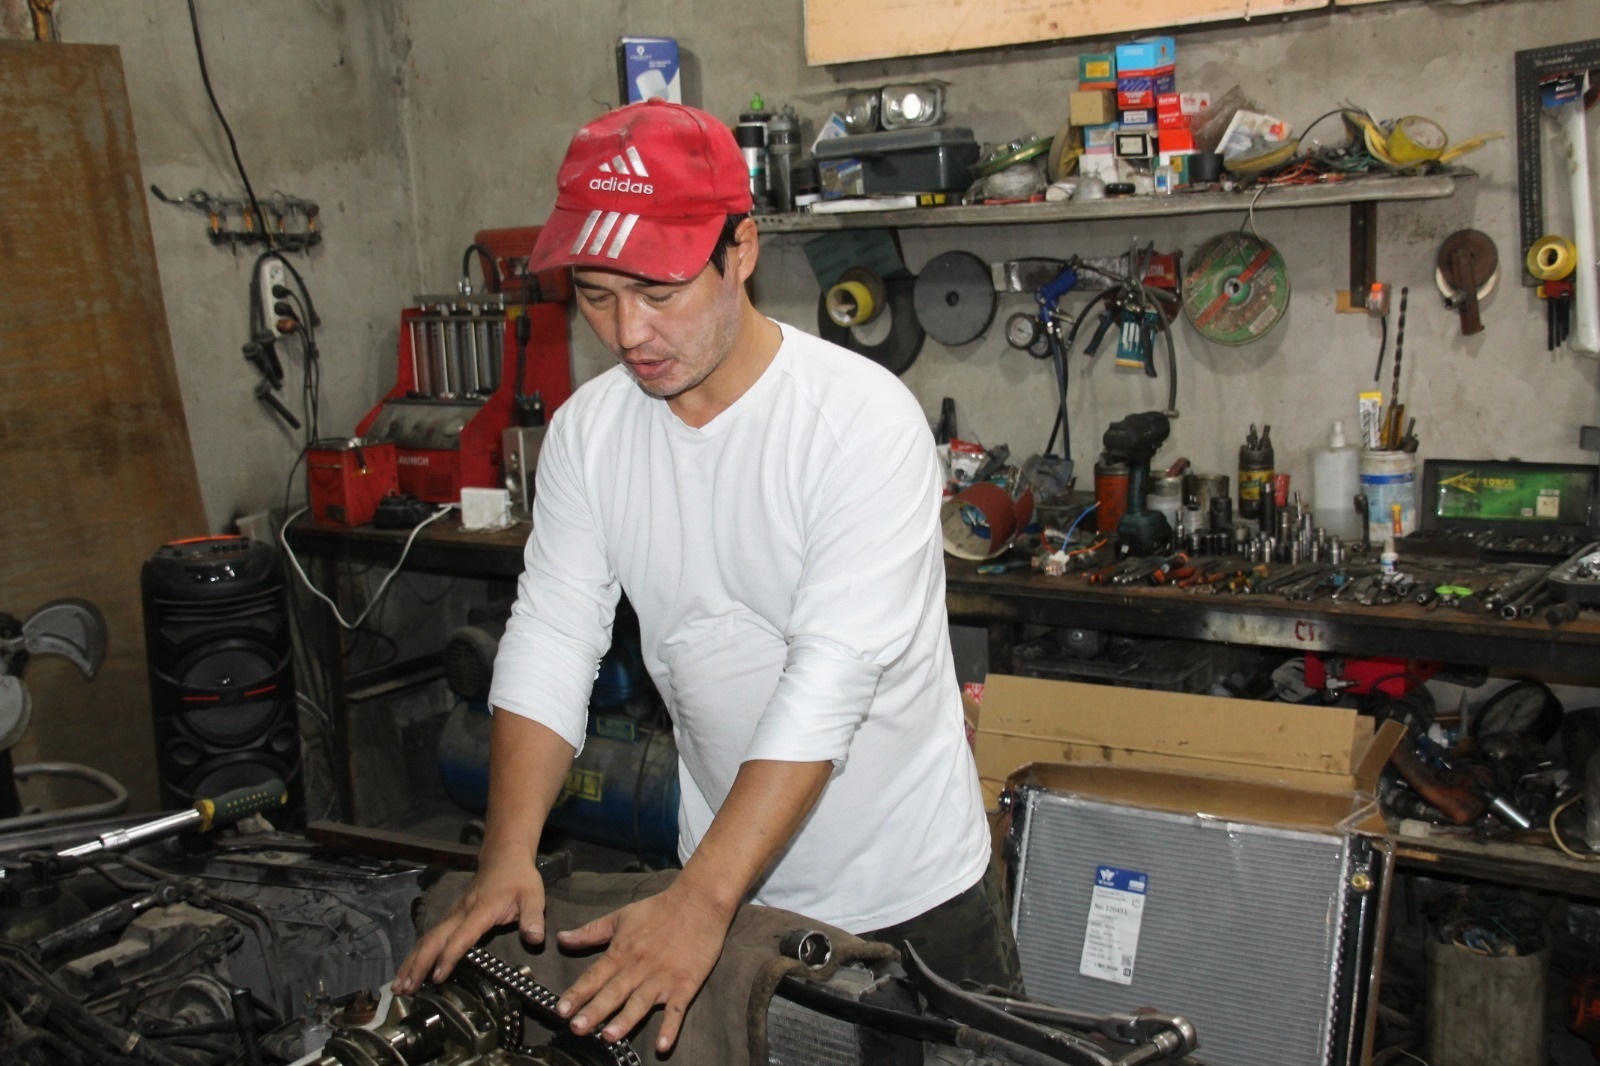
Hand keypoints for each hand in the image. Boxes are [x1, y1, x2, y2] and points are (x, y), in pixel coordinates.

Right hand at [393, 844, 546, 994]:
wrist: (505, 857)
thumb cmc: (519, 878)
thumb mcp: (534, 895)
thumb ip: (533, 917)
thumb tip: (535, 939)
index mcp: (481, 910)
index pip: (461, 936)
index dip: (449, 956)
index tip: (438, 977)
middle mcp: (461, 913)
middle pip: (434, 939)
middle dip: (418, 964)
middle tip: (405, 989)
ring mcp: (454, 914)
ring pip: (428, 939)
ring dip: (412, 962)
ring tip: (399, 985)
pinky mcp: (452, 917)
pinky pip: (432, 937)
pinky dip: (418, 954)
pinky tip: (409, 969)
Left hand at [554, 881, 731, 1052]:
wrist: (698, 901)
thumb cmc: (658, 909)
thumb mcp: (621, 916)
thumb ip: (591, 931)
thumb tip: (561, 938)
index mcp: (621, 952)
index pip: (594, 976)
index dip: (576, 994)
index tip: (559, 1011)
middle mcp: (638, 968)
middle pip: (613, 993)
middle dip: (594, 1011)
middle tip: (576, 1028)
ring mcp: (662, 978)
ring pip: (640, 1003)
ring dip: (625, 1020)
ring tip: (609, 1036)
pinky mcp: (685, 984)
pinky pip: (676, 1009)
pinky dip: (670, 1028)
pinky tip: (663, 1045)